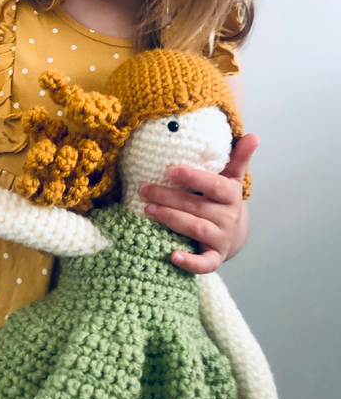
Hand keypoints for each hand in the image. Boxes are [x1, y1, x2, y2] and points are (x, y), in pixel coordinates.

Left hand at [139, 134, 258, 273]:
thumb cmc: (223, 200)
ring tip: (148, 210)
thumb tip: (254, 135)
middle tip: (144, 189)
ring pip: (195, 229)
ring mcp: (221, 239)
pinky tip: (173, 256)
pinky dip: (190, 262)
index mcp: (230, 195)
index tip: (170, 169)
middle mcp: (227, 217)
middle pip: (196, 206)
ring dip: (171, 219)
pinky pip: (204, 263)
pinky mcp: (214, 257)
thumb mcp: (231, 178)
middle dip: (169, 197)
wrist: (234, 235)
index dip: (193, 177)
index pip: (214, 185)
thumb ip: (238, 157)